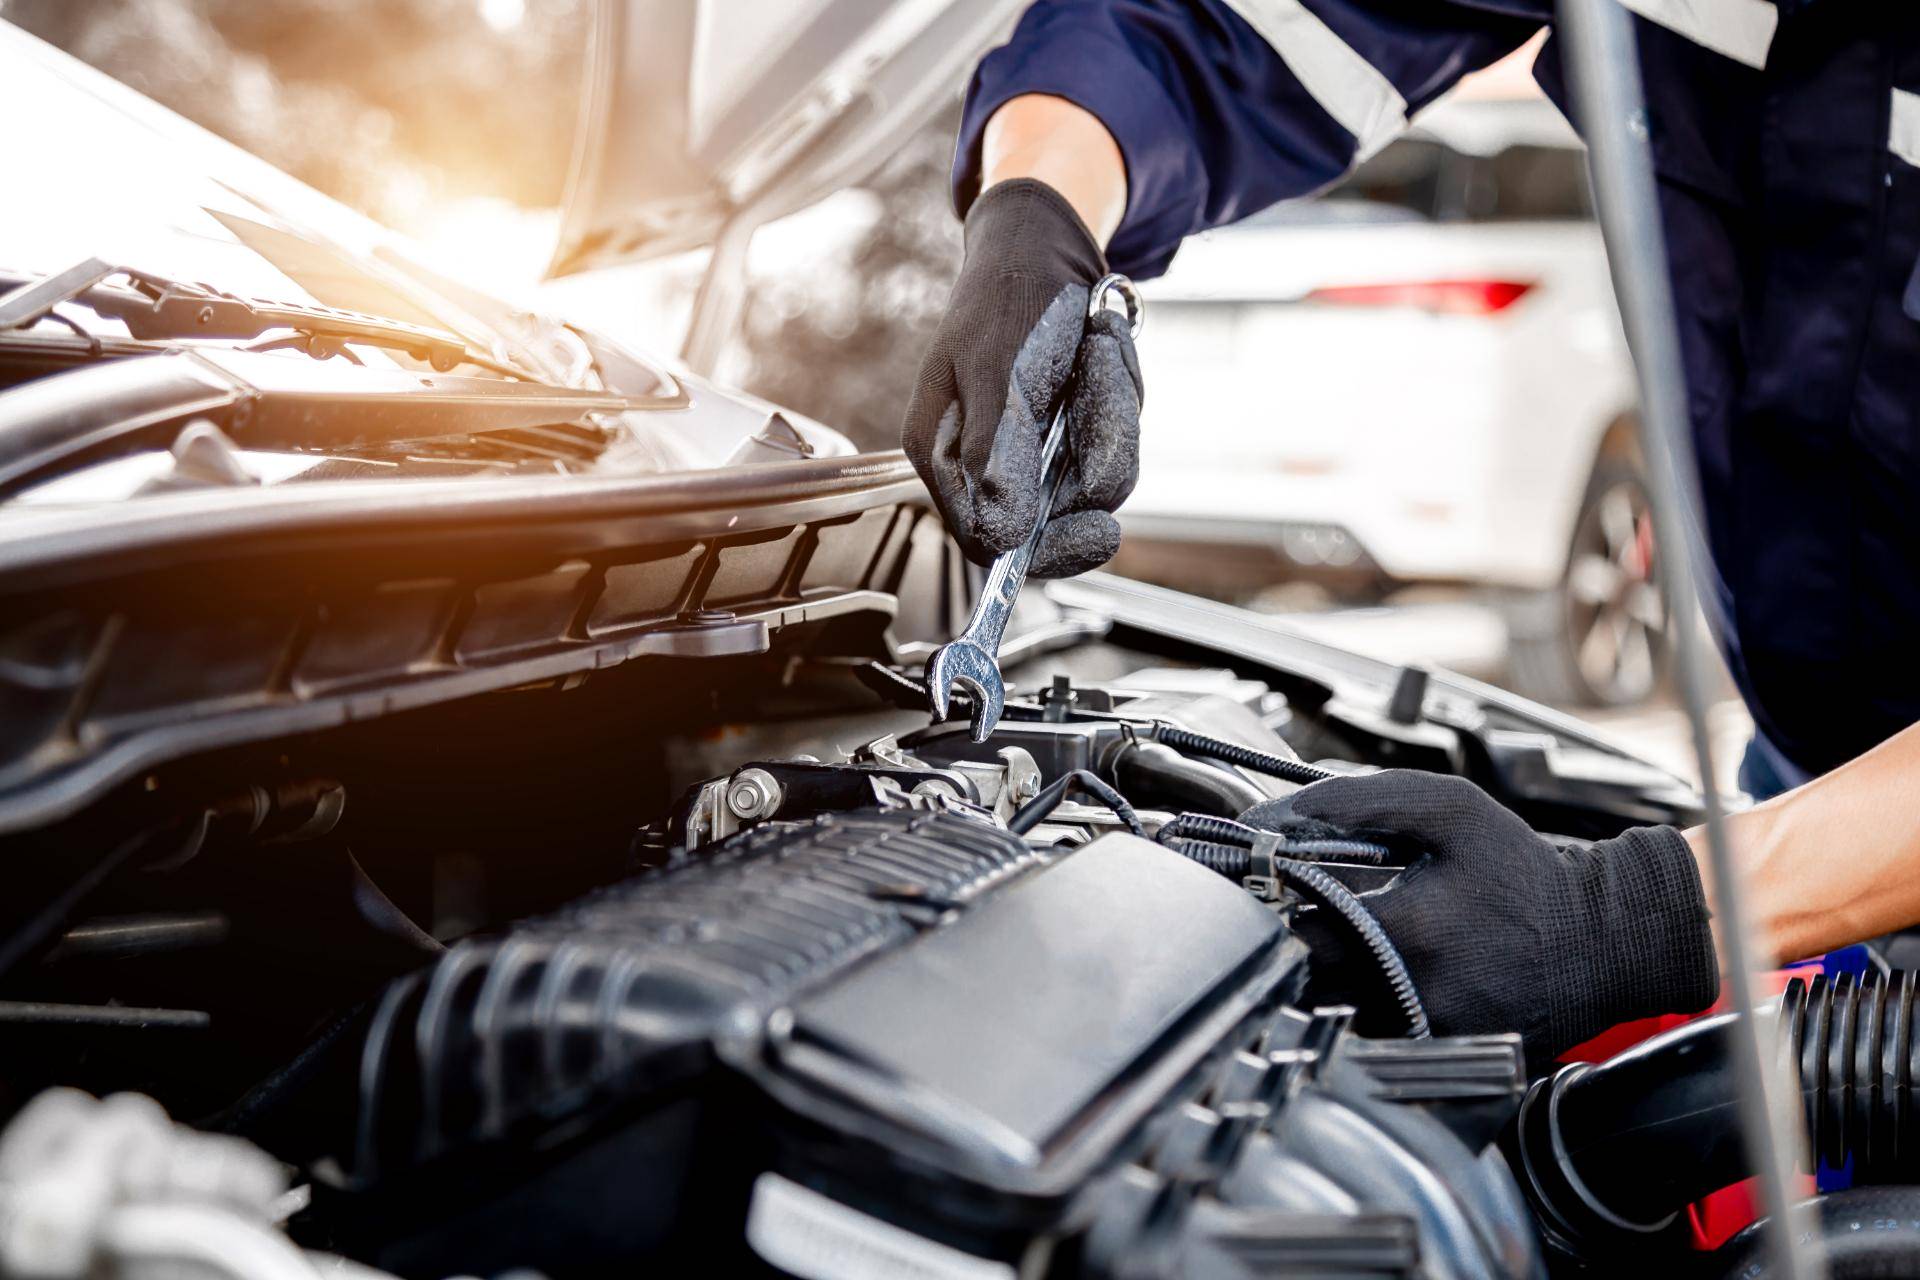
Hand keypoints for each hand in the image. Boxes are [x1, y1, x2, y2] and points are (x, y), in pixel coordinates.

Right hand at [903, 178, 1141, 577]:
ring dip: (1110, 415)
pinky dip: (1116, 400)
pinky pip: (1106, 445)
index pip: (988, 538)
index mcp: (944, 454)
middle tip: (1106, 388)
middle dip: (1094, 462)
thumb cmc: (1007, 296)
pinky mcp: (1060, 435)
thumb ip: (994, 449)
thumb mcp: (994, 367)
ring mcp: (1024, 451)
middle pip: (1050, 518)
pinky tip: (1100, 350)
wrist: (1041, 248)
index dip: (1044, 546)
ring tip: (1097, 349)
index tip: (1100, 526)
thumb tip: (997, 528)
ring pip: (1089, 480)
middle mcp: (981, 463)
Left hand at [1251, 771, 1718, 1065]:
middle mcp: (1411, 998)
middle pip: (1302, 980)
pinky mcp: (1439, 1065)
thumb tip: (1276, 814)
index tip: (1246, 885)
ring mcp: (1425, 1040)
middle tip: (1277, 913)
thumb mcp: (1449, 810)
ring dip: (1315, 979)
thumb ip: (1359, 801)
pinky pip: (1366, 1043)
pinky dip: (1353, 1010)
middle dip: (1283, 943)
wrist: (1603, 944)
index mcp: (1408, 932)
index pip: (1296, 930)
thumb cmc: (1523, 873)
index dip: (1262, 907)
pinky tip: (1367, 978)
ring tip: (1326, 942)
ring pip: (1328, 1016)